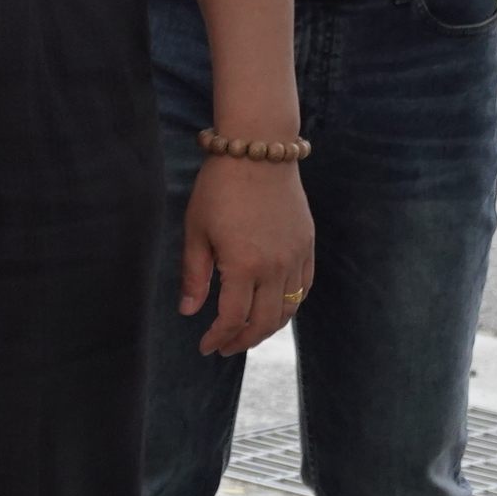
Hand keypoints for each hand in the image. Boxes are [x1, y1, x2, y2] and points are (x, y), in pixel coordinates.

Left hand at [179, 155, 315, 356]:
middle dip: (243, 340)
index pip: (233, 319)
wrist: (259, 149)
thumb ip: (194, 275)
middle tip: (225, 346)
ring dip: (268, 327)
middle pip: (264, 322)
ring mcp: (296, 256)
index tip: (205, 346)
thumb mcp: (196, 230)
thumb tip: (189, 312)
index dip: (218, 338)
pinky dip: (291, 304)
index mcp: (244, 266)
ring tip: (248, 331)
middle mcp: (275, 267)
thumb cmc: (220, 187)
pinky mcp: (307, 244)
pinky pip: (304, 286)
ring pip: (288, 309)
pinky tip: (276, 306)